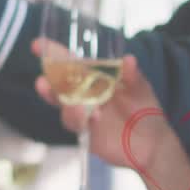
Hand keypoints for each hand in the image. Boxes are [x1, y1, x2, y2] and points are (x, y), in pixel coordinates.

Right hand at [31, 40, 173, 171]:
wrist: (151, 145)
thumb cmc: (146, 111)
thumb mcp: (142, 89)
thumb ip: (133, 76)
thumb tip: (128, 59)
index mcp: (94, 77)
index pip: (70, 62)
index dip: (54, 53)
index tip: (37, 44)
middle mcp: (83, 93)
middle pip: (58, 84)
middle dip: (48, 82)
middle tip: (42, 82)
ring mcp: (82, 112)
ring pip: (62, 105)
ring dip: (65, 105)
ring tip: (78, 107)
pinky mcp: (84, 131)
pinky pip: (74, 123)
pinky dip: (79, 119)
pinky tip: (94, 118)